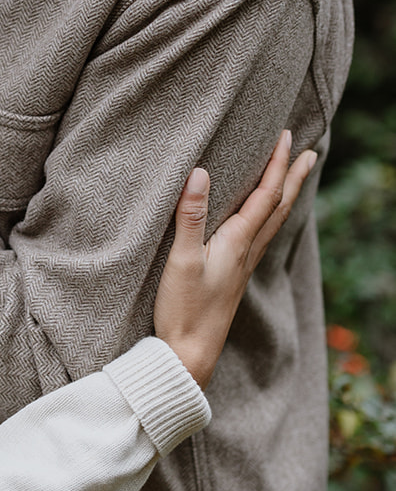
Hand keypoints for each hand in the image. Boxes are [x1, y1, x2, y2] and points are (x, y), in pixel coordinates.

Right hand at [154, 132, 317, 387]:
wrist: (189, 353)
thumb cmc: (184, 309)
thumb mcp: (182, 259)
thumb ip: (190, 217)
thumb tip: (199, 172)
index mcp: (237, 242)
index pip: (265, 195)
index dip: (276, 165)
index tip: (286, 137)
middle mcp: (246, 252)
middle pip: (279, 207)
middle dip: (293, 177)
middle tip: (308, 152)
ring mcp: (242, 267)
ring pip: (273, 223)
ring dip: (286, 196)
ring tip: (294, 179)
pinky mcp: (234, 278)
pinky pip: (260, 237)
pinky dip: (269, 218)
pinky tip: (262, 222)